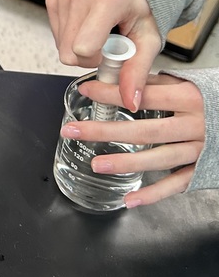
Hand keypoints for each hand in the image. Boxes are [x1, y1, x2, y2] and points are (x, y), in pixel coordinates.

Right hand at [46, 0, 161, 111]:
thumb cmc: (137, 11)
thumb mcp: (147, 42)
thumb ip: (137, 72)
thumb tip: (130, 101)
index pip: (83, 48)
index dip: (97, 59)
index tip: (112, 49)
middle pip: (69, 52)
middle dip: (88, 56)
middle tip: (106, 43)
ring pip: (61, 46)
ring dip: (79, 47)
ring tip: (98, 33)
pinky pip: (55, 36)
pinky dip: (70, 38)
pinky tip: (85, 28)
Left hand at [59, 73, 204, 206]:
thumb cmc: (215, 99)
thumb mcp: (191, 84)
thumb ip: (159, 84)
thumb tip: (122, 77)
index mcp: (190, 98)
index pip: (144, 96)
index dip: (114, 93)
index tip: (86, 90)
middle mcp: (195, 125)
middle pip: (145, 130)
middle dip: (105, 130)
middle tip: (73, 130)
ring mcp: (200, 150)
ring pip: (158, 159)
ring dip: (125, 163)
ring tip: (95, 164)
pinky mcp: (204, 169)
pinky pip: (176, 184)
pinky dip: (153, 194)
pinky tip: (129, 199)